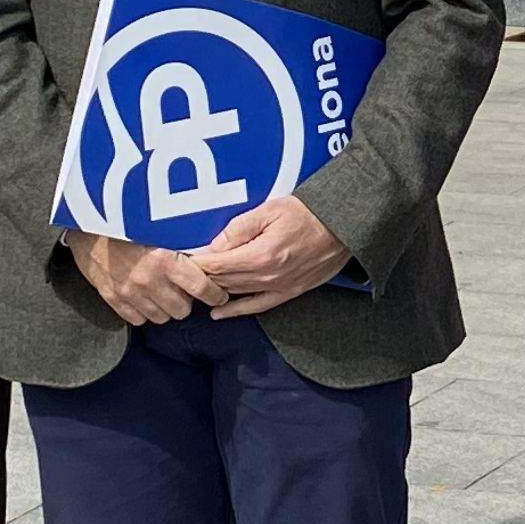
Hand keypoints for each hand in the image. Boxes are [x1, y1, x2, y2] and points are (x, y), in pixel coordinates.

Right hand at [67, 228, 219, 327]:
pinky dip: (144, 312)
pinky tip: (145, 298)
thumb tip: (211, 258)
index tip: (219, 294)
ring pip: (161, 318)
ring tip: (163, 292)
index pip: (201, 288)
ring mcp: (129, 293)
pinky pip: (138, 320)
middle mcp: (148, 280)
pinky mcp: (113, 299)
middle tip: (184, 289)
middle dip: (187, 301)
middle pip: (182, 310)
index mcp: (164, 260)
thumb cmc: (128, 225)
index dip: (214, 294)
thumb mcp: (159, 230)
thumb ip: (182, 248)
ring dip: (166, 308)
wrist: (88, 227)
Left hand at [195, 195, 352, 317]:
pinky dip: (236, 310)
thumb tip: (213, 247)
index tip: (180, 260)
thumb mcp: (269, 210)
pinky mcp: (290, 292)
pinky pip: (257, 306)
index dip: (196, 263)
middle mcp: (268, 276)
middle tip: (181, 273)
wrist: (344, 225)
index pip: (217, 264)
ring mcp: (279, 287)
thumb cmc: (308, 212)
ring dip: (213, 291)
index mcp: (261, 254)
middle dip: (200, 276)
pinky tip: (219, 313)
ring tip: (194, 287)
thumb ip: (239, 229)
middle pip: (222, 280)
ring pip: (235, 293)